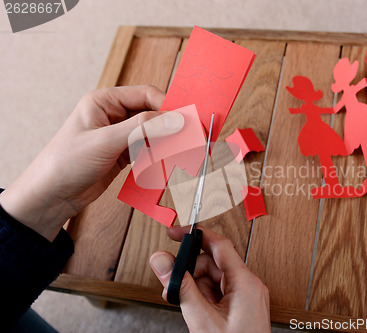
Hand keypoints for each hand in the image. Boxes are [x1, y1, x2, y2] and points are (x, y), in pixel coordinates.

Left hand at [0, 85, 183, 240]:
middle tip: (188, 137)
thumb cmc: (65, 163)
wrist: (51, 196)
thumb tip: (174, 119)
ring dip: (165, 142)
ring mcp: (119, 134)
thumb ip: (141, 129)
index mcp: (103, 101)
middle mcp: (113, 114)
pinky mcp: (122, 153)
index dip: (167, 106)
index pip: (145, 95)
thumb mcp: (105, 142)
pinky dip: (157, 155)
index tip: (185, 120)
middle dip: (170, 125)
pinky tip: (164, 162)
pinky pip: (147, 149)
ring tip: (178, 152)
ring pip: (152, 132)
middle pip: (151, 113)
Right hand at [150, 226, 270, 332]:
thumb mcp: (201, 318)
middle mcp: (249, 285)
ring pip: (214, 278)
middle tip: (174, 286)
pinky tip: (197, 310)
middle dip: (191, 273)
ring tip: (188, 306)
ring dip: (196, 288)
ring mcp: (247, 296)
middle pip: (213, 263)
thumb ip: (180, 287)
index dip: (196, 235)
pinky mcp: (242, 306)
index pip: (219, 245)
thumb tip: (161, 260)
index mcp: (245, 282)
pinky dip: (204, 297)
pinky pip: (219, 291)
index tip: (176, 233)